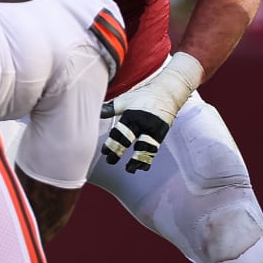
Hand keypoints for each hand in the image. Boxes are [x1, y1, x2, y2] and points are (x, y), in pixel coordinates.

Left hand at [100, 52, 202, 172]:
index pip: (121, 132)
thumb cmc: (143, 96)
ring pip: (146, 148)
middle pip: (132, 141)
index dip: (112, 143)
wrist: (167, 92)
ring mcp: (155, 129)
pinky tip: (142, 167)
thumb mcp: (124, 100)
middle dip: (120, 152)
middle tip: (110, 161)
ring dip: (137, 160)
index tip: (104, 152)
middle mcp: (145, 123)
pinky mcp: (162, 134)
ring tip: (130, 170)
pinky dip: (148, 158)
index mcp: (133, 115)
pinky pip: (155, 148)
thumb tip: (95, 112)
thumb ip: (110, 109)